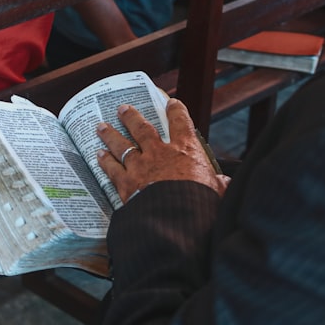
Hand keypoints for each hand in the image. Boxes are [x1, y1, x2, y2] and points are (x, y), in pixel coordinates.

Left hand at [96, 98, 229, 203]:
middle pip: (142, 128)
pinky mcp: (126, 183)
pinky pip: (112, 168)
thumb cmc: (200, 204)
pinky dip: (105, 161)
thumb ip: (219, 184)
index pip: (181, 123)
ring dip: (110, 135)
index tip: (172, 103)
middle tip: (122, 109)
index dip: (176, 111)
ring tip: (101, 127)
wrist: (176, 220)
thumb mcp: (217, 192)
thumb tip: (226, 182)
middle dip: (131, 117)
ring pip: (122, 145)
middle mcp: (160, 153)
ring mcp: (140, 167)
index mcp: (186, 151)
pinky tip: (98, 155)